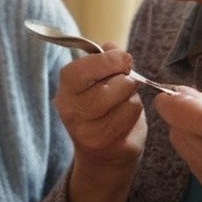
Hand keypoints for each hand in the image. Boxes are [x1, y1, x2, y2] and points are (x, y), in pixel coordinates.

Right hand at [52, 45, 148, 201]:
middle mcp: (72, 114)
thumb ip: (103, 60)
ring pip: (127, 101)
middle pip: (110, 87)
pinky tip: (126, 116)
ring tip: (122, 101)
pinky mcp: (110, 146)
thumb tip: (111, 46)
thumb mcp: (97, 81)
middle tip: (123, 82)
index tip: (121, 58)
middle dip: (124, 79)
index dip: (105, 61)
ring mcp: (90, 133)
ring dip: (132, 97)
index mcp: (65, 93)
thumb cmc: (101, 108)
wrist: (102, 155)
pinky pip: (134, 117)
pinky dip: (136, 113)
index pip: (78, 71)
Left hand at [155, 87, 201, 201]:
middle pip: (175, 128)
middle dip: (181, 117)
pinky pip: (191, 161)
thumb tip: (182, 92)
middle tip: (200, 113)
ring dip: (189, 134)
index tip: (170, 95)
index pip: (181, 112)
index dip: (170, 101)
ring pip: (180, 145)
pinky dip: (198, 150)